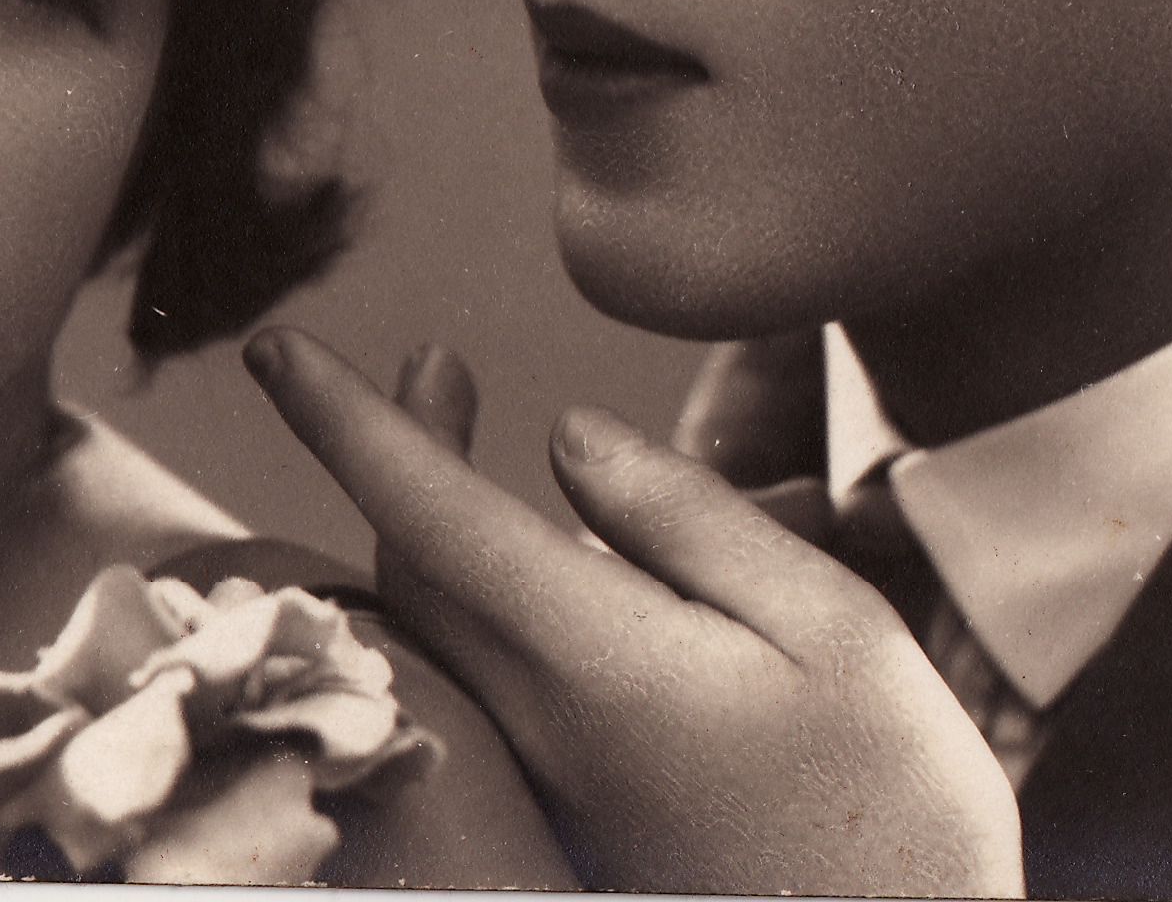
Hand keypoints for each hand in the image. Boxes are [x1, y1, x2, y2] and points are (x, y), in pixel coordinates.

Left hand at [246, 327, 1025, 896]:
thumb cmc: (896, 812)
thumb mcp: (832, 627)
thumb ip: (687, 518)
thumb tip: (566, 437)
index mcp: (593, 663)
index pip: (429, 514)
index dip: (347, 421)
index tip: (275, 349)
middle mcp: (538, 728)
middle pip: (415, 567)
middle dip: (400, 449)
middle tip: (432, 360)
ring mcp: (546, 786)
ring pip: (442, 627)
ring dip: (436, 519)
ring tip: (457, 419)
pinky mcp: (570, 821)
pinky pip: (491, 682)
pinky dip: (488, 593)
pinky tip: (557, 562)